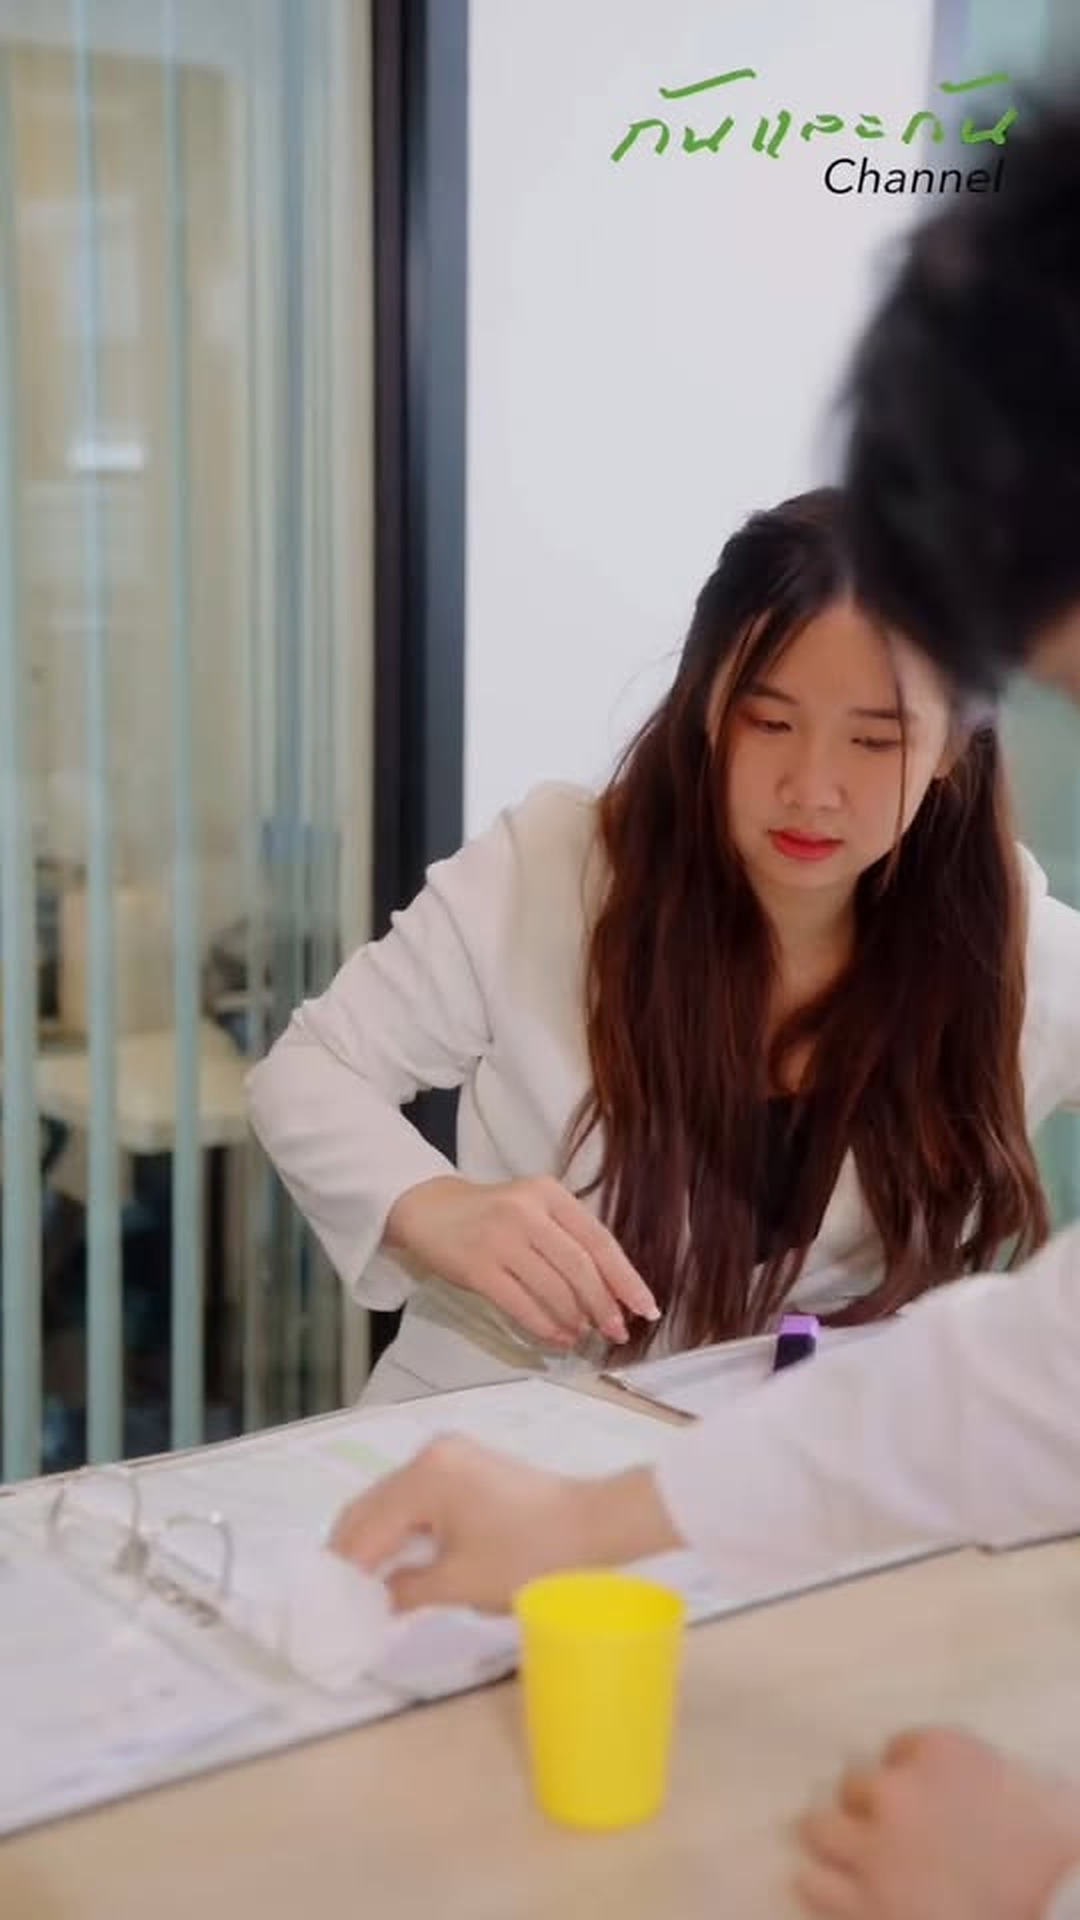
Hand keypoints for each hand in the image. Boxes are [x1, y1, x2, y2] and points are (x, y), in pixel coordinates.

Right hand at [327, 1435, 680, 1611]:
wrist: (596, 1528)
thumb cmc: (529, 1557)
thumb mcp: (460, 1583)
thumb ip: (406, 1590)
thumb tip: (376, 1600)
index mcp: (424, 1478)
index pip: (364, 1528)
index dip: (343, 1571)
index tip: (328, 1608)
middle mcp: (430, 1456)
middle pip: (370, 1506)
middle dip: (352, 1551)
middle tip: (338, 1598)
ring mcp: (451, 1456)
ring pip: (392, 1501)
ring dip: (377, 1540)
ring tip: (365, 1585)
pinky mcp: (467, 1466)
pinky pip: (417, 1498)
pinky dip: (403, 1527)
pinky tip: (402, 1560)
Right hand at [383, 1174, 659, 1347]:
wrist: (430, 1210)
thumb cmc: (493, 1215)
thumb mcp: (535, 1211)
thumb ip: (570, 1241)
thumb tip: (613, 1295)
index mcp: (550, 1193)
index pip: (598, 1239)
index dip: (626, 1278)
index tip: (647, 1309)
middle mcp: (527, 1211)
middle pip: (580, 1266)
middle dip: (604, 1305)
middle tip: (617, 1332)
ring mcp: (500, 1239)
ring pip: (553, 1289)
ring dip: (575, 1319)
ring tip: (582, 1334)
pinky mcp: (477, 1268)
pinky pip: (521, 1306)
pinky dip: (546, 1327)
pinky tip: (557, 1338)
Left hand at [795, 1727, 1079, 1919]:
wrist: (1061, 1910)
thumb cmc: (1053, 1850)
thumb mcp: (1030, 1788)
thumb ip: (986, 1774)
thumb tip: (970, 1786)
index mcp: (941, 1752)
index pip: (901, 1748)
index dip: (910, 1773)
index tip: (922, 1794)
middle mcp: (896, 1790)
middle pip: (854, 1784)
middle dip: (866, 1804)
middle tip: (881, 1827)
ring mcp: (874, 1849)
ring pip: (818, 1829)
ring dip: (832, 1840)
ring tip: (840, 1853)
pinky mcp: (864, 1904)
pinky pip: (815, 1883)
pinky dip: (823, 1884)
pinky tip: (832, 1887)